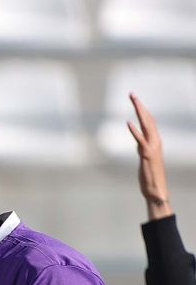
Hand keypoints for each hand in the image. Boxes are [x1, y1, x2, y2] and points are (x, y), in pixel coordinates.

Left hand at [129, 93, 172, 220]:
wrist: (156, 191)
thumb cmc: (151, 176)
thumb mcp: (146, 158)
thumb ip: (143, 149)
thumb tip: (140, 144)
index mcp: (156, 141)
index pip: (149, 121)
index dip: (142, 109)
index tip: (135, 99)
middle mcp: (156, 141)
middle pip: (148, 119)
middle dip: (139, 105)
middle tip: (132, 93)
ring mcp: (152, 147)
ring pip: (146, 125)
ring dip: (139, 112)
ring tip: (133, 100)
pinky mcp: (147, 155)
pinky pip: (141, 141)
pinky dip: (135, 131)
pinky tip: (128, 122)